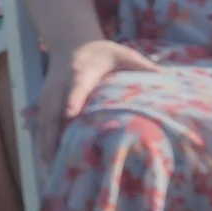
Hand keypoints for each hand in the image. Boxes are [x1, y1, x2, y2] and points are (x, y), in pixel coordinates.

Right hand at [33, 37, 158, 161]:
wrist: (70, 42)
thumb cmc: (103, 52)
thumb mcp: (124, 53)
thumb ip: (144, 65)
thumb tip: (171, 78)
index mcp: (81, 72)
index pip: (76, 87)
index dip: (73, 100)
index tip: (70, 114)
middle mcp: (60, 85)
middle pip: (52, 111)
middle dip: (52, 134)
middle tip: (55, 158)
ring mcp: (49, 94)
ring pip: (44, 121)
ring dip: (45, 144)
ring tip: (50, 168)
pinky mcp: (44, 101)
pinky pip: (40, 123)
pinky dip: (42, 141)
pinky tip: (46, 161)